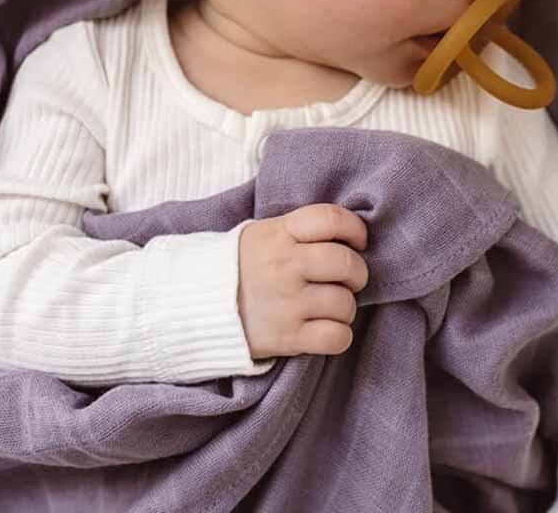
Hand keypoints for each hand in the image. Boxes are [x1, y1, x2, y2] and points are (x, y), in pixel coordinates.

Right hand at [238, 203, 368, 359]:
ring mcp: (286, 302)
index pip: (332, 219)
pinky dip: (339, 335)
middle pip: (346, 263)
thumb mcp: (265, 233)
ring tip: (330, 306)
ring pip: (344, 303)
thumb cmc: (245, 265)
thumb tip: (350, 236)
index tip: (358, 241)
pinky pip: (336, 337)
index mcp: (280, 233)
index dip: (355, 229)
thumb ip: (302, 230)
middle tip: (348, 279)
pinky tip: (326, 328)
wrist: (199, 306)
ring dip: (346, 307)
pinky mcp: (286, 337)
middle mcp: (285, 265)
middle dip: (357, 272)